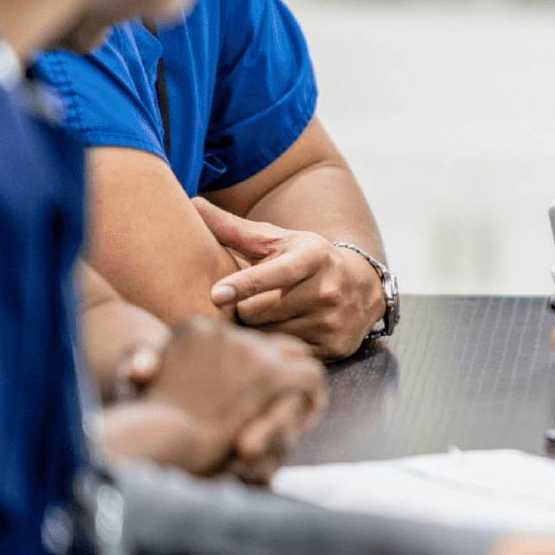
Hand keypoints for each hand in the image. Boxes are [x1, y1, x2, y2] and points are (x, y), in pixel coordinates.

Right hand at [128, 318, 327, 482]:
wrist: (157, 439)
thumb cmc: (143, 422)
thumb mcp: (135, 384)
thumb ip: (142, 367)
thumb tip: (146, 365)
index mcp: (194, 329)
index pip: (238, 339)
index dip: (248, 367)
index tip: (246, 395)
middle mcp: (224, 331)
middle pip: (269, 344)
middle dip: (279, 371)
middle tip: (281, 402)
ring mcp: (249, 350)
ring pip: (295, 356)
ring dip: (298, 383)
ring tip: (299, 411)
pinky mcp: (270, 373)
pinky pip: (310, 375)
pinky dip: (313, 395)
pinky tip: (309, 414)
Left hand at [197, 198, 384, 359]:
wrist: (362, 287)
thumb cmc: (306, 260)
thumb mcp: (278, 241)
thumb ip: (234, 229)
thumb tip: (193, 204)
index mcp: (313, 257)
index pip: (275, 273)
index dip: (244, 285)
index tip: (216, 294)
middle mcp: (327, 290)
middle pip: (259, 311)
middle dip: (244, 309)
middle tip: (248, 302)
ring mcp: (332, 321)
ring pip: (268, 334)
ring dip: (258, 328)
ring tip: (268, 316)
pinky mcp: (334, 347)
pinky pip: (285, 350)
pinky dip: (276, 343)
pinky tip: (286, 329)